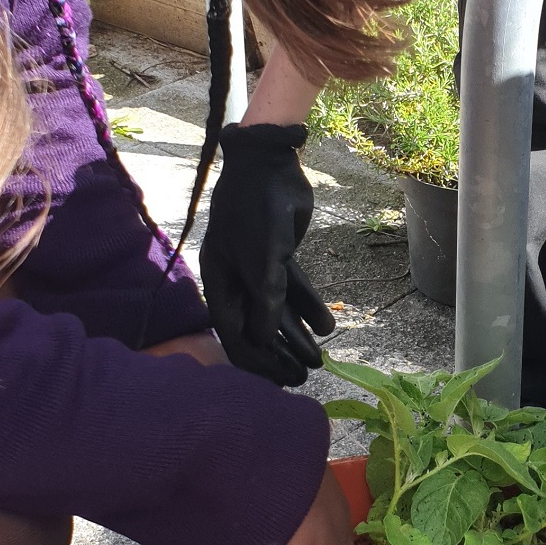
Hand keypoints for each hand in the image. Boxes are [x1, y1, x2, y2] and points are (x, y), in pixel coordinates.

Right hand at [201, 123, 335, 386]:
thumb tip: (264, 342)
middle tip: (305, 376)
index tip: (279, 381)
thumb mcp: (264, 256)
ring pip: (276, 312)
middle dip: (280, 354)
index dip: (255, 360)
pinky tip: (327, 326)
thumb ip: (264, 299)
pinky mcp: (278, 258)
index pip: (233, 333)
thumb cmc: (258, 207)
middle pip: (256, 328)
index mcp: (219, 281)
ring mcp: (257, 269)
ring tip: (320, 358)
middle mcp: (235, 280)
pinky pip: (292, 291)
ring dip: (297, 336)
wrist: (271, 163)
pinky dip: (308, 308)